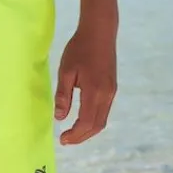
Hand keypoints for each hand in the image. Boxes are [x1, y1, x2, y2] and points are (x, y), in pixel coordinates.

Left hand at [54, 22, 116, 144]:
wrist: (100, 32)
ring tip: (72, 133)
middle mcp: (107, 95)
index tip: (62, 139)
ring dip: (88, 130)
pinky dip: (93, 120)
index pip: (86, 122)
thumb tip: (60, 118)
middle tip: (66, 140)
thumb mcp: (65, 71)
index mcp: (94, 91)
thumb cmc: (79, 49)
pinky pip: (104, 111)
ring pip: (102, 120)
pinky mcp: (112, 88)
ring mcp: (112, 92)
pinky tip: (82, 119)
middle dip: (81, 137)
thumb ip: (63, 95)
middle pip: (97, 126)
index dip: (75, 135)